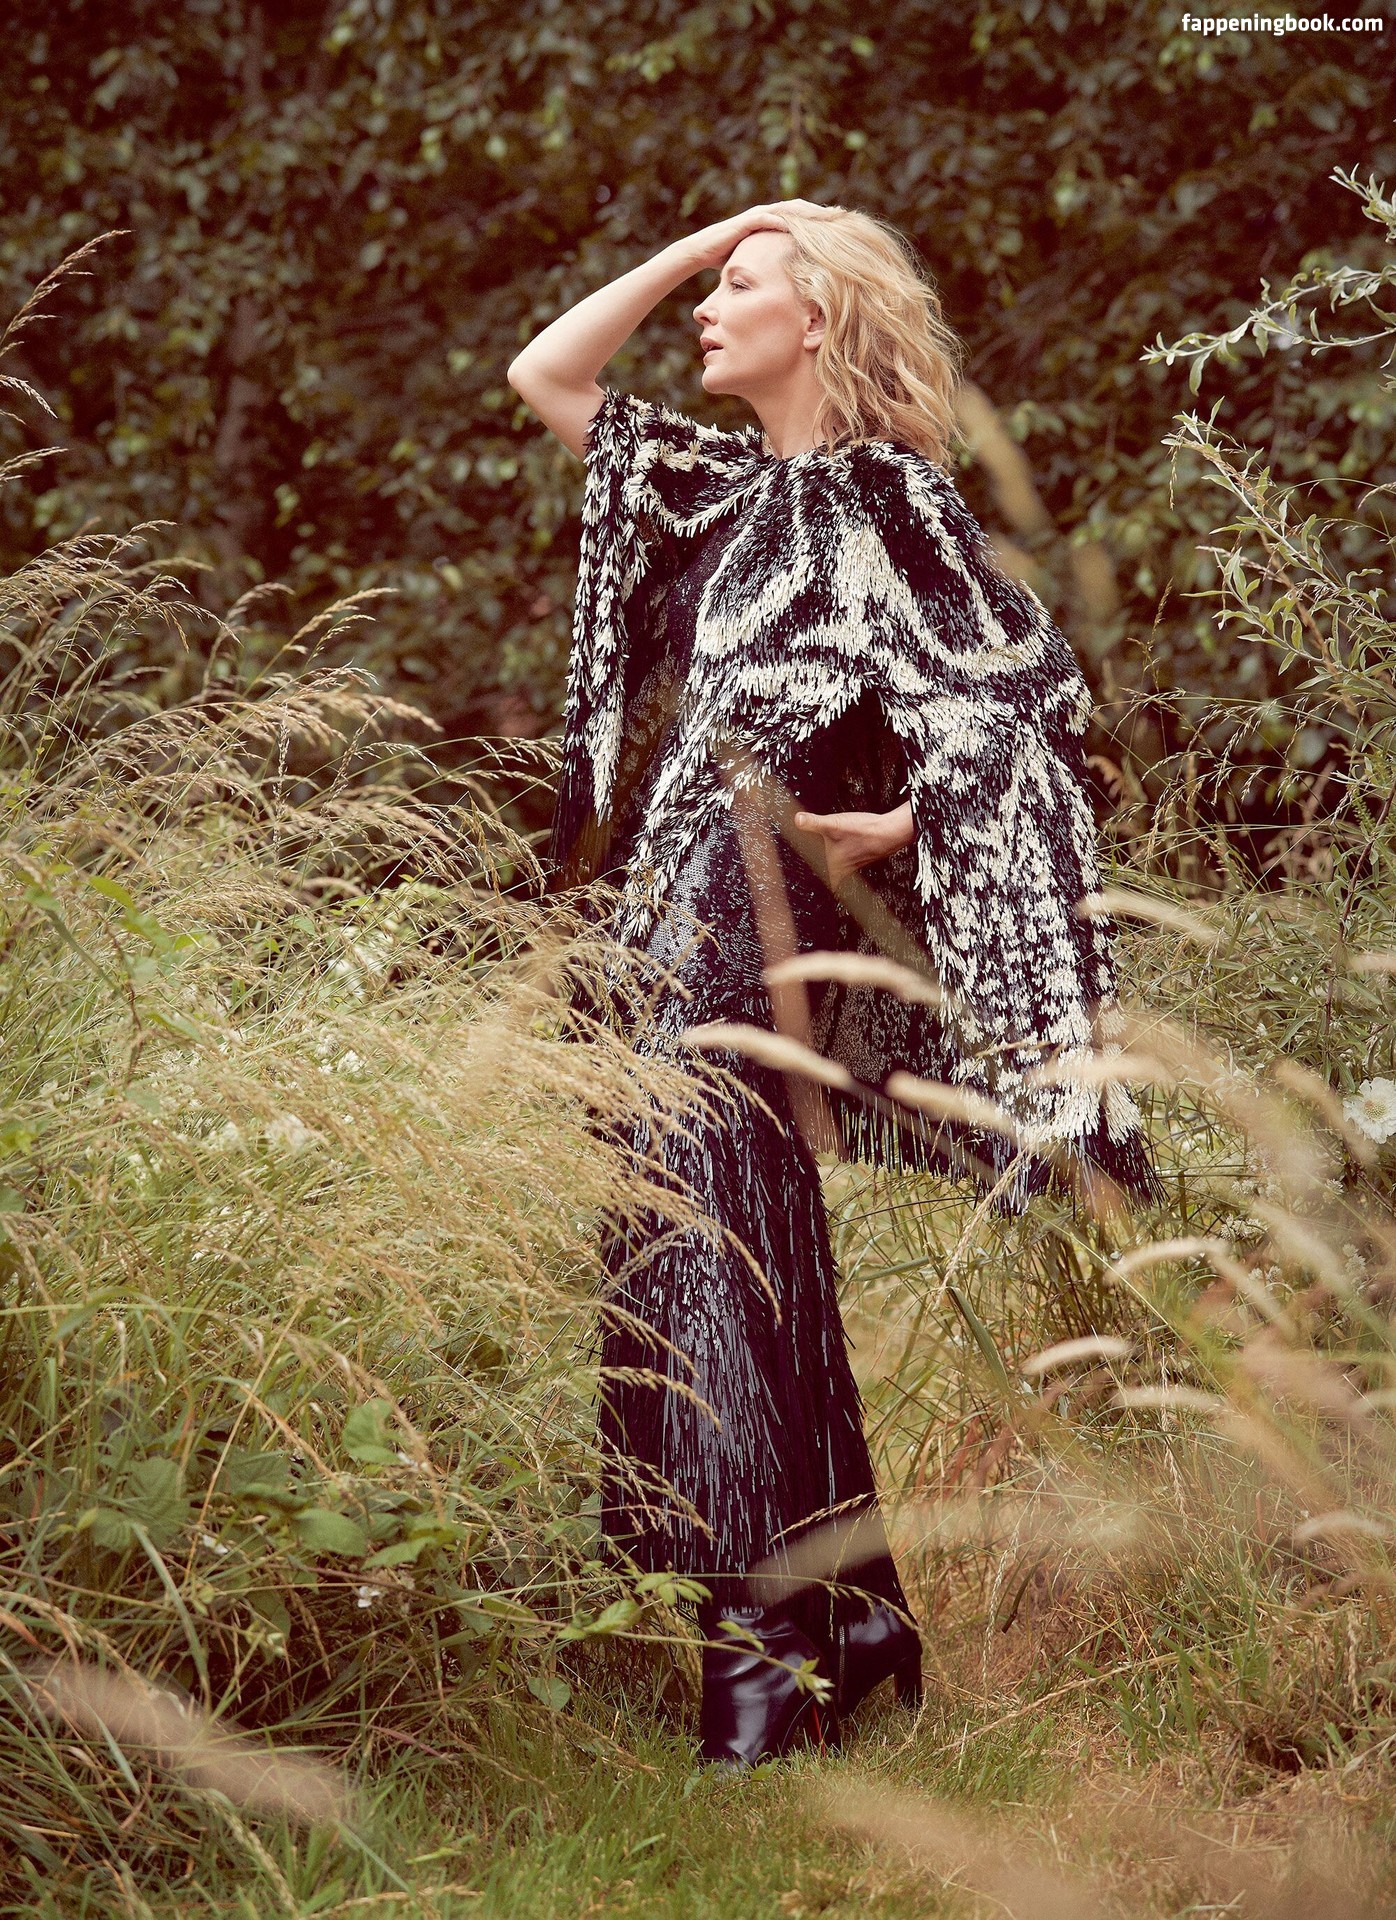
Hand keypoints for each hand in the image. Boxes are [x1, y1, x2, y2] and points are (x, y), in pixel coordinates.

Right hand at [673, 200, 833, 274]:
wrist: (702, 252)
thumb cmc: (727, 257)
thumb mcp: (757, 258)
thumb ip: (773, 259)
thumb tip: (790, 275)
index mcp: (772, 223)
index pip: (801, 218)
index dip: (820, 220)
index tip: (840, 224)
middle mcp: (767, 215)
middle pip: (799, 209)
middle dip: (820, 212)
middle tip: (842, 215)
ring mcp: (756, 216)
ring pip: (786, 210)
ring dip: (806, 212)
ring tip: (825, 216)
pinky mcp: (745, 222)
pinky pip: (767, 218)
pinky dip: (781, 220)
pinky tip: (795, 225)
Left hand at [793, 802, 914, 888]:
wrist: (891, 831)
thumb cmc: (863, 832)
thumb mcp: (833, 825)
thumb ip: (813, 823)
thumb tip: (797, 820)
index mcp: (837, 867)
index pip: (828, 886)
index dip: (821, 890)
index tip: (815, 892)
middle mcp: (848, 868)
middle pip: (834, 877)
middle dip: (826, 875)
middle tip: (816, 875)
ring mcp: (858, 862)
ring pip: (844, 867)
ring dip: (837, 864)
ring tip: (828, 859)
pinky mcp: (866, 853)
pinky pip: (853, 857)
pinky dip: (847, 853)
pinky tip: (846, 844)